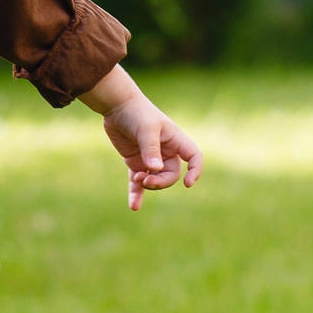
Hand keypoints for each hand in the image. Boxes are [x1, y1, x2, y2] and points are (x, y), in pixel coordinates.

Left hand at [76, 65, 200, 209]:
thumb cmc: (136, 113)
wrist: (117, 106)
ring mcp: (150, 158)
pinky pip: (138, 181)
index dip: (195, 170)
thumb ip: (150, 149)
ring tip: (138, 181)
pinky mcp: (135, 162)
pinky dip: (136, 193)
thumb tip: (155, 170)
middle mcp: (166, 151)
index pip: (193, 157)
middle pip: (172, 174)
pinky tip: (134, 206)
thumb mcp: (145, 129)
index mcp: (175, 140)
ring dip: (148, 186)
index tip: (188, 183)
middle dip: (161, 181)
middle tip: (145, 179)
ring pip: (156, 180)